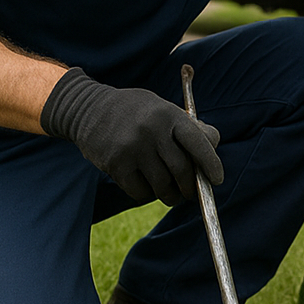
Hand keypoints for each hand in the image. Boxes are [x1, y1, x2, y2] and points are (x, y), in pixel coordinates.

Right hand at [41, 67, 221, 204]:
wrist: (87, 108)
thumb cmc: (135, 111)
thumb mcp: (162, 108)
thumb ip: (187, 126)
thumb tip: (213, 146)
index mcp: (169, 114)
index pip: (199, 142)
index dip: (211, 163)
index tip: (216, 179)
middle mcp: (152, 130)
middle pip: (182, 170)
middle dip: (190, 187)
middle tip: (190, 193)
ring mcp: (133, 148)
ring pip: (162, 185)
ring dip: (170, 195)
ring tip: (170, 194)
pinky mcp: (116, 164)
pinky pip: (140, 191)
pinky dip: (146, 193)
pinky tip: (145, 185)